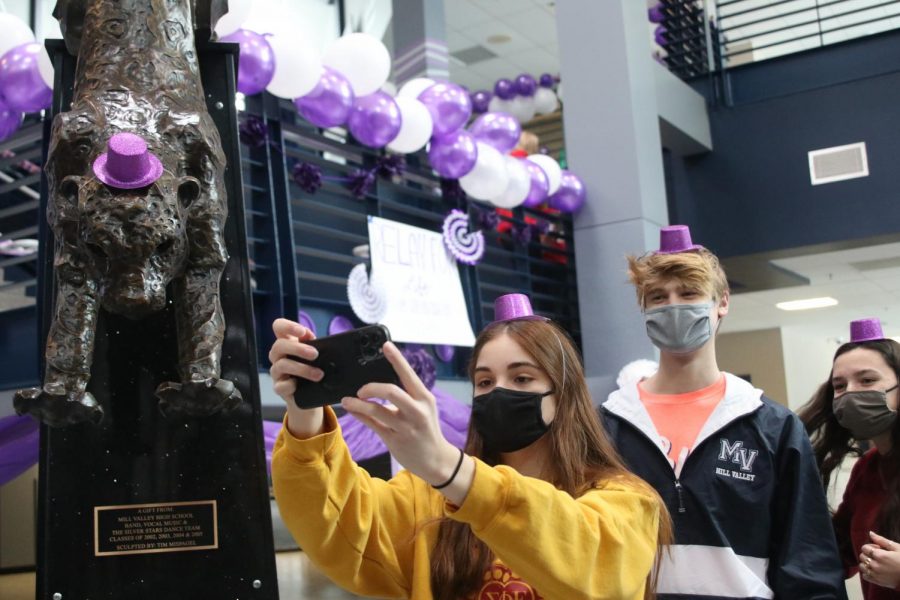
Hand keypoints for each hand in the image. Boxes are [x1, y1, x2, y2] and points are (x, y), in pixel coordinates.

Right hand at [269, 318, 323, 437]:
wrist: (310, 395)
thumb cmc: (312, 369)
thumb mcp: (316, 356)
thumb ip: (316, 345)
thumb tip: (320, 341)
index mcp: (286, 342)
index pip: (278, 326)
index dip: (288, 326)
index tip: (302, 332)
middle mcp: (278, 355)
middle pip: (279, 345)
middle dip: (298, 348)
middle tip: (315, 354)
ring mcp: (276, 372)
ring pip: (282, 365)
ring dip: (302, 369)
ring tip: (319, 374)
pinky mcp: (279, 388)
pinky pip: (281, 385)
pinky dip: (291, 385)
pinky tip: (299, 386)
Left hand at [341, 342, 473, 502]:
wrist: (436, 460)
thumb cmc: (426, 429)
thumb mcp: (423, 408)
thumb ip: (407, 395)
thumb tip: (382, 380)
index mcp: (424, 398)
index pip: (409, 374)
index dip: (397, 359)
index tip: (385, 345)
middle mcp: (416, 411)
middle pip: (391, 391)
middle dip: (372, 387)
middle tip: (361, 389)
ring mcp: (405, 427)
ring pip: (377, 410)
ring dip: (358, 404)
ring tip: (347, 400)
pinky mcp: (394, 440)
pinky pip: (372, 424)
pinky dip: (359, 415)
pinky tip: (351, 410)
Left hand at [860, 531, 899, 588]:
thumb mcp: (896, 548)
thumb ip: (882, 540)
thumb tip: (870, 533)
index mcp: (879, 555)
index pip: (864, 548)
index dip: (871, 547)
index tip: (879, 549)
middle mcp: (875, 565)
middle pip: (862, 556)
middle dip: (868, 554)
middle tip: (878, 556)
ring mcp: (875, 574)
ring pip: (862, 566)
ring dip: (866, 563)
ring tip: (876, 563)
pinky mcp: (877, 582)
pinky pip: (865, 576)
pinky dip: (867, 573)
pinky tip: (875, 571)